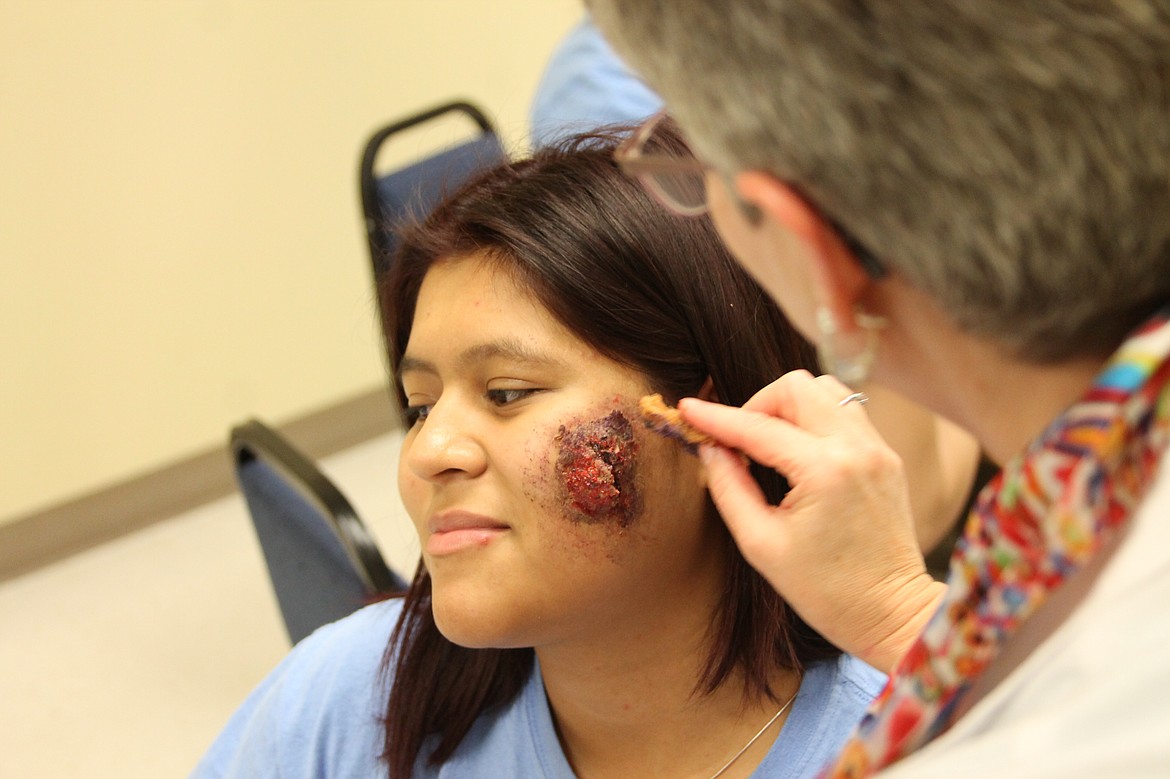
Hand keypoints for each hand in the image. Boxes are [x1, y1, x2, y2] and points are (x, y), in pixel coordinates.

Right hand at [681, 370, 943, 672]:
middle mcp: (856, 448)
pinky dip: (814, 419)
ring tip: (769, 444)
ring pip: (824, 390)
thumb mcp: (761, 544)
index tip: (686, 410)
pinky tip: (798, 453)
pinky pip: (844, 412)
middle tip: (738, 440)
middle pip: (796, 387)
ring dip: (788, 407)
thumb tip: (711, 450)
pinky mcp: (886, 456)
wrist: (892, 613)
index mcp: (824, 471)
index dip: (716, 417)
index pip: (757, 427)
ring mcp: (877, 448)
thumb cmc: (825, 591)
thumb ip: (729, 488)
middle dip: (757, 404)